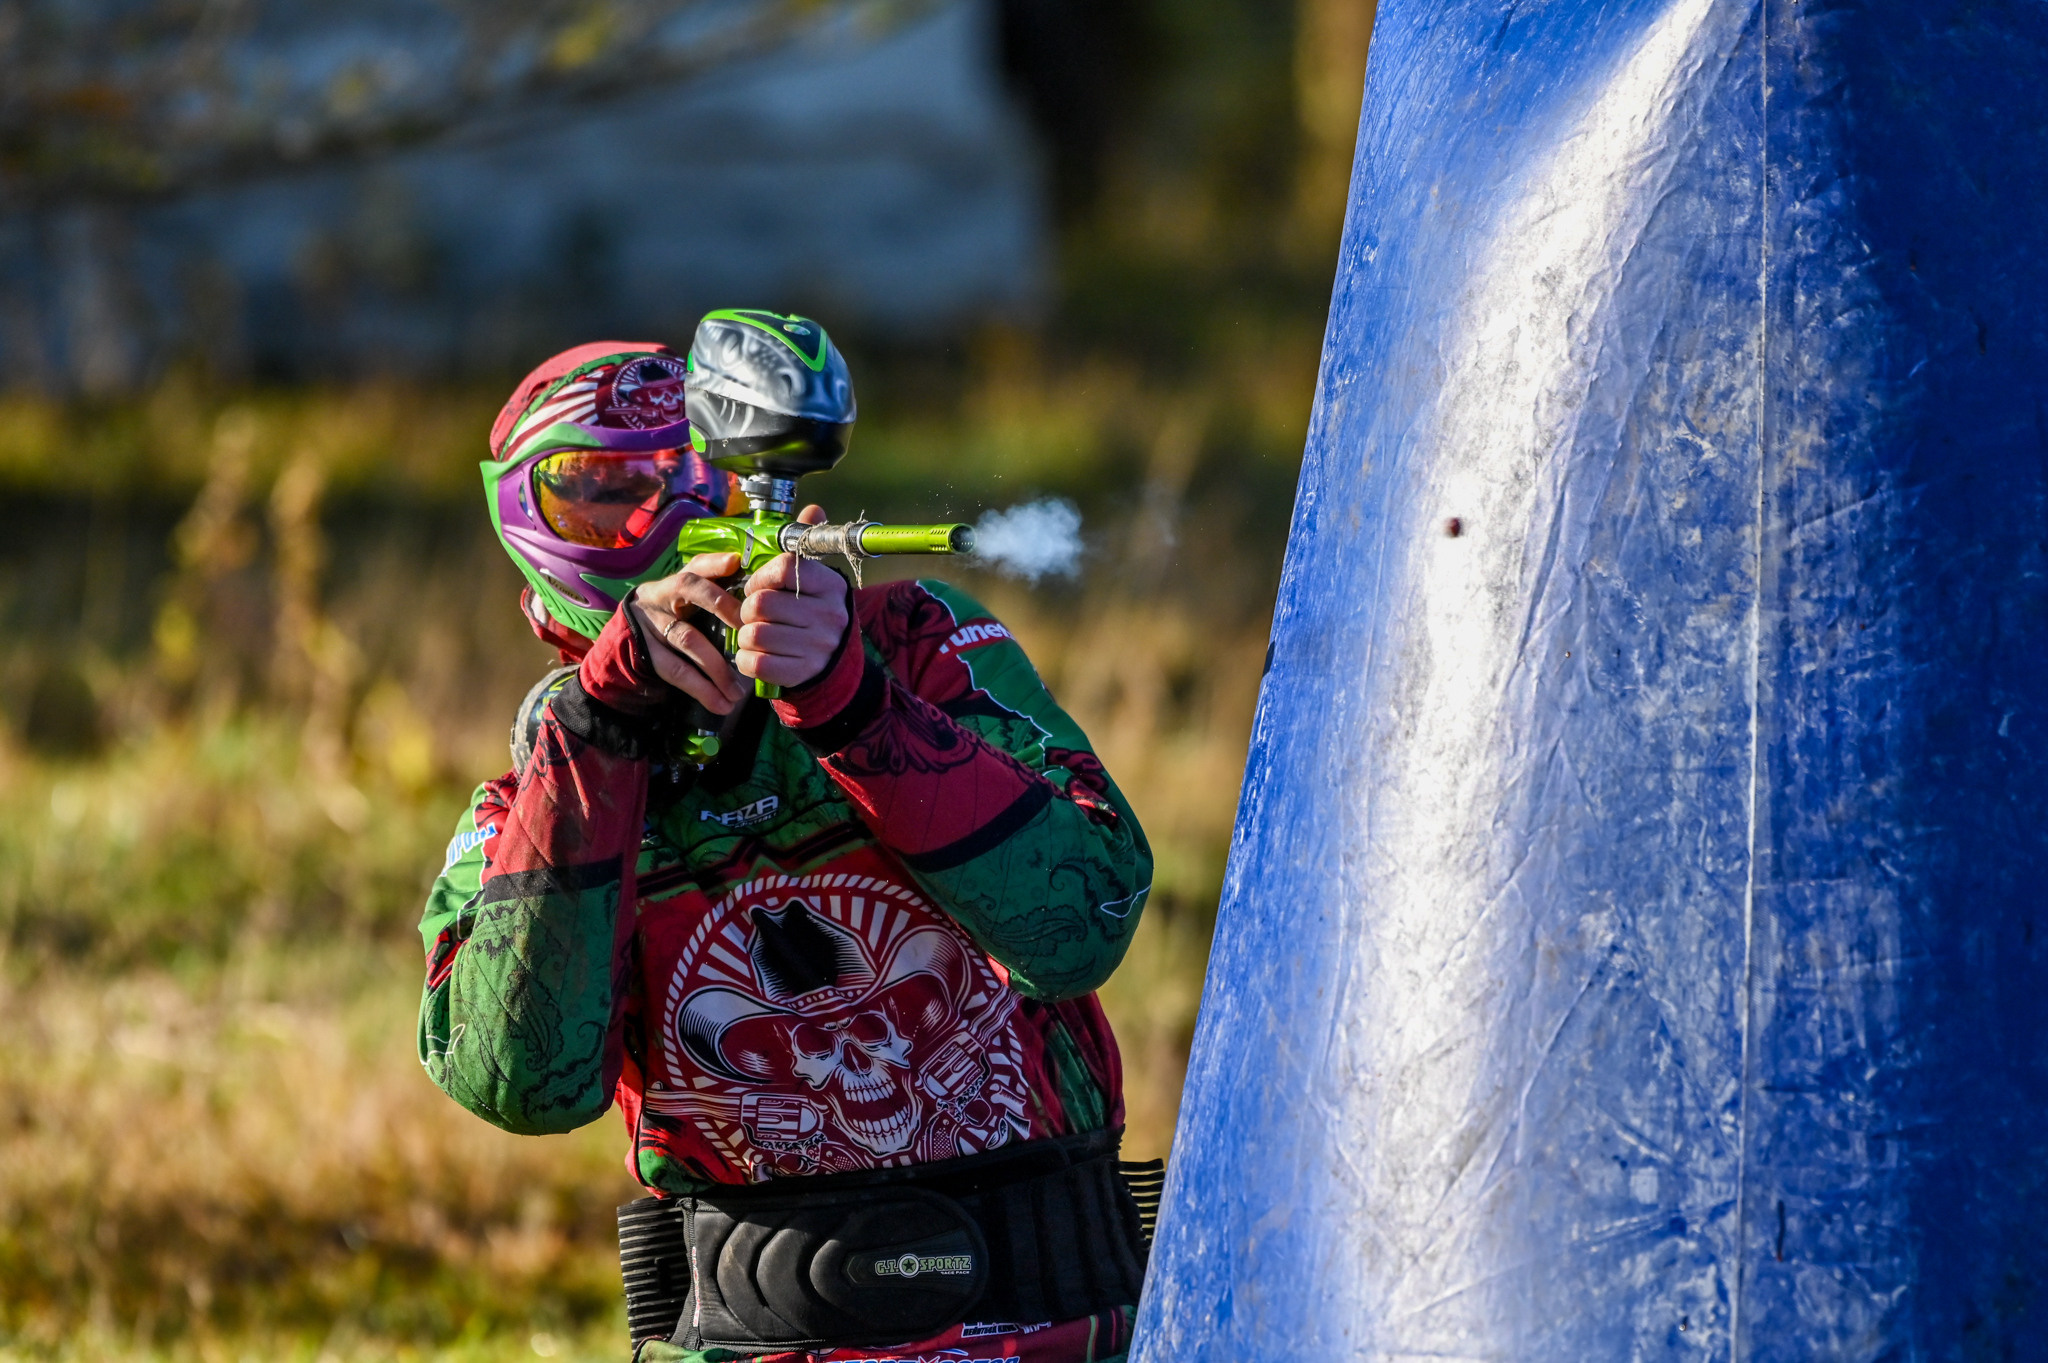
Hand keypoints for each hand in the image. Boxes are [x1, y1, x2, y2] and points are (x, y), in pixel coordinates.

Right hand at [627, 552, 747, 713]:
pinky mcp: (645, 651)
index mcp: (677, 579)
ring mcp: (651, 621)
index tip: (736, 564)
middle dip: (722, 605)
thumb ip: (716, 592)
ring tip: (740, 692)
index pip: (698, 564)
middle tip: (749, 628)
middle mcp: (662, 593)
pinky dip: (702, 690)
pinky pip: (676, 671)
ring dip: (718, 668)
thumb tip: (750, 583)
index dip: (716, 562)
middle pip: (689, 588)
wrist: (626, 639)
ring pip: (688, 638)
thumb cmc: (673, 617)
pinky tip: (722, 704)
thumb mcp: (688, 601)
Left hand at [735, 504, 849, 689]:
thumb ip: (808, 546)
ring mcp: (816, 648)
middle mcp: (828, 616)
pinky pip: (754, 663)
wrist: (836, 665)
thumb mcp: (818, 581)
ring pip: (754, 634)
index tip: (758, 585)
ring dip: (744, 635)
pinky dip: (745, 658)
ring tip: (754, 633)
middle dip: (747, 608)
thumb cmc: (816, 614)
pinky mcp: (800, 674)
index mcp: (831, 586)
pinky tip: (754, 654)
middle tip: (753, 613)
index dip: (760, 576)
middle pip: (761, 603)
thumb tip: (814, 509)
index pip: (784, 568)